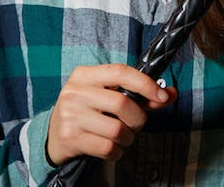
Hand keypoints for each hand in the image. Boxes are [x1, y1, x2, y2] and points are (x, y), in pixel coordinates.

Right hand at [46, 63, 176, 164]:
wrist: (53, 136)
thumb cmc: (88, 111)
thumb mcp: (107, 96)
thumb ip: (139, 95)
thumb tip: (170, 94)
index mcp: (85, 75)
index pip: (121, 72)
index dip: (145, 84)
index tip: (162, 96)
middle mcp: (75, 91)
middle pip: (122, 103)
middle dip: (138, 118)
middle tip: (136, 124)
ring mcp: (70, 115)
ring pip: (116, 129)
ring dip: (128, 138)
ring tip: (122, 137)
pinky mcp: (70, 137)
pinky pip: (107, 147)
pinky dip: (117, 151)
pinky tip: (112, 148)